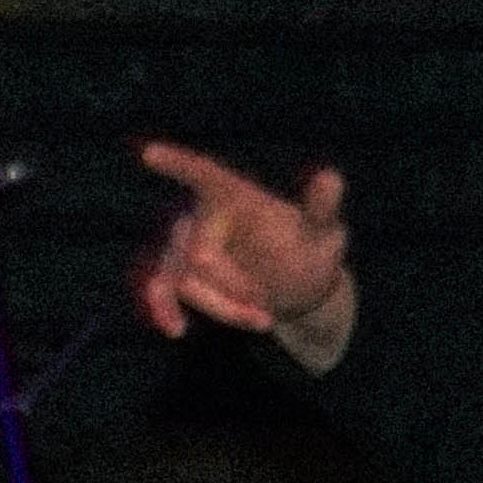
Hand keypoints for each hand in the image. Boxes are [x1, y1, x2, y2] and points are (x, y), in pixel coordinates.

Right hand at [135, 140, 356, 373]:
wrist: (298, 289)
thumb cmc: (310, 250)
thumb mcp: (322, 232)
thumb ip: (321, 207)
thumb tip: (331, 178)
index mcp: (234, 194)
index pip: (202, 173)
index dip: (176, 163)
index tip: (150, 153)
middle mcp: (203, 215)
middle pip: (201, 255)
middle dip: (236, 286)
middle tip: (269, 301)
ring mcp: (186, 246)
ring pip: (187, 281)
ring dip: (225, 307)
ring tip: (264, 318)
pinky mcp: (179, 274)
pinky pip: (161, 289)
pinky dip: (165, 309)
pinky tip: (177, 329)